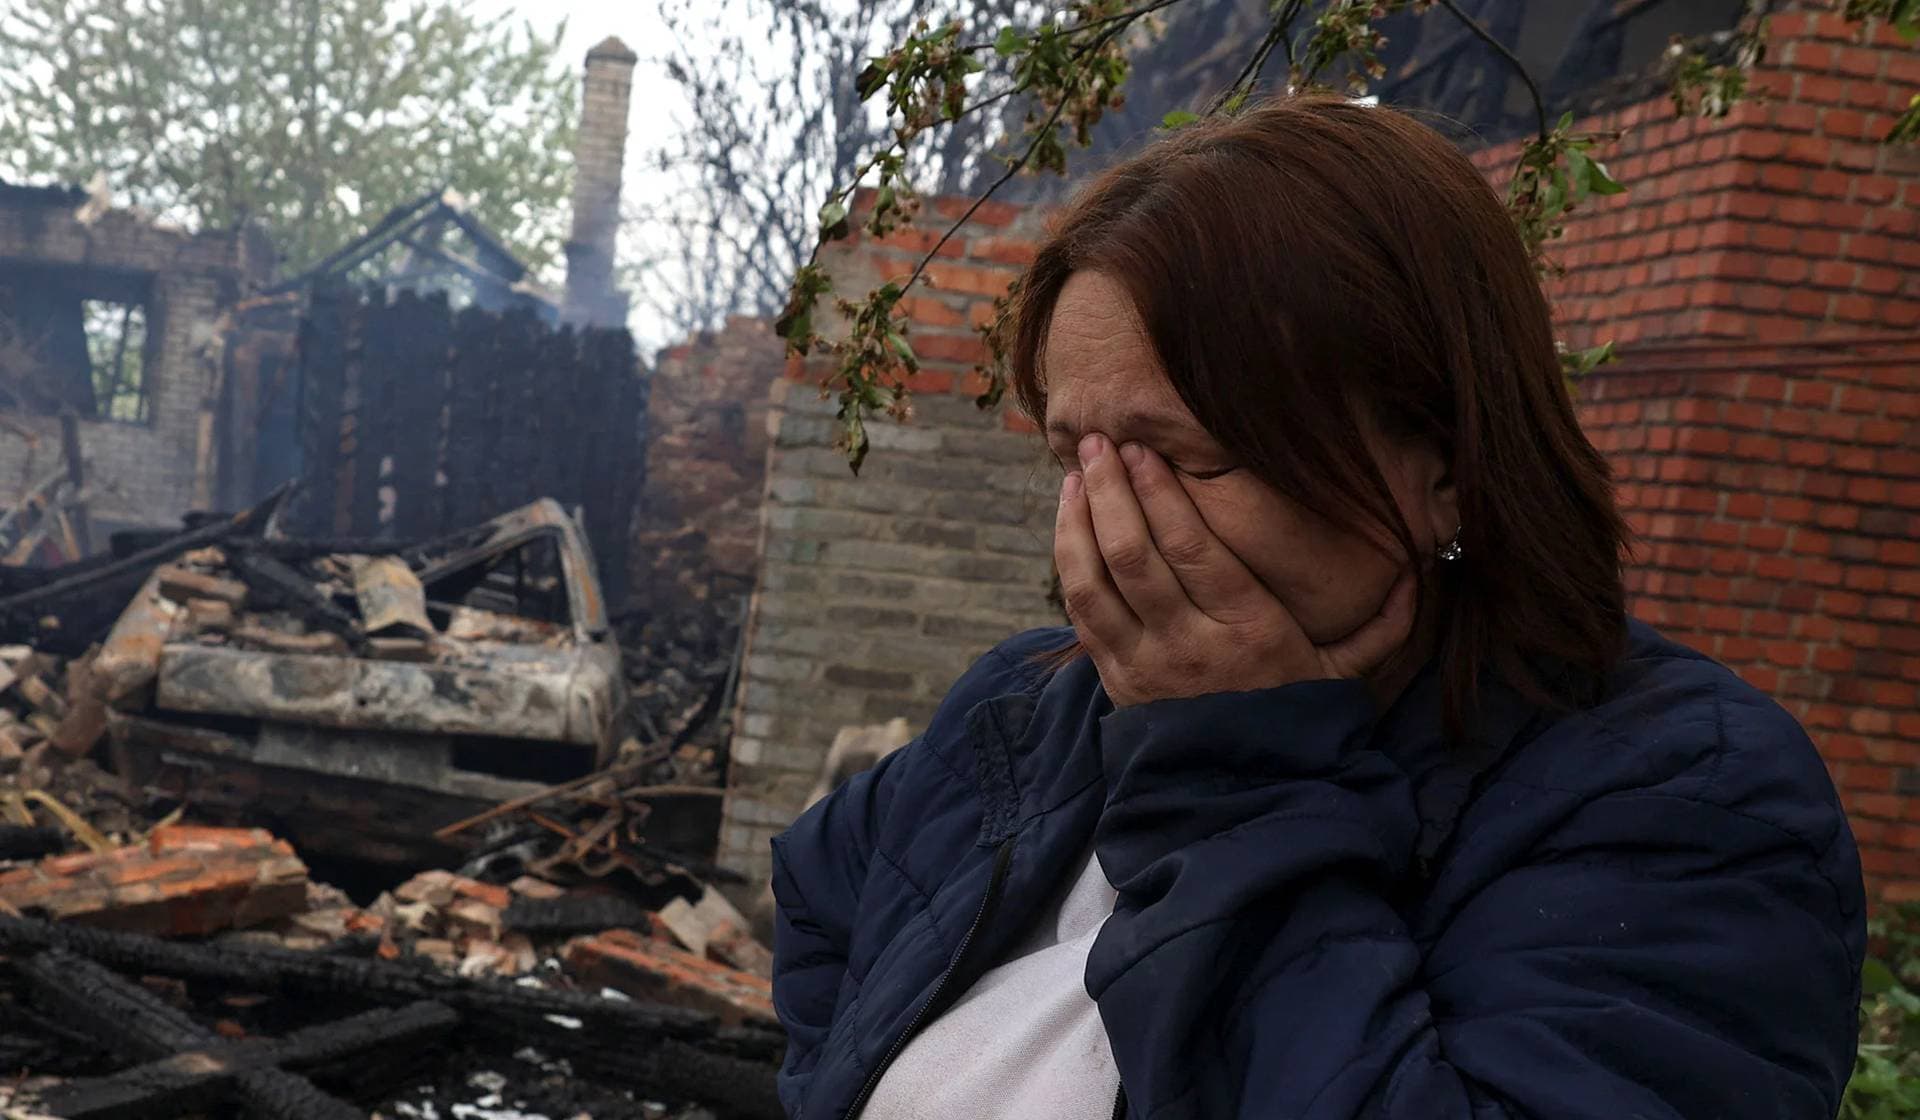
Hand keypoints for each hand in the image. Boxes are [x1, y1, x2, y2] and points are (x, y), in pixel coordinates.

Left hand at [1055, 433, 1415, 707]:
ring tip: (1078, 470)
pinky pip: (1080, 610)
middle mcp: (1191, 644)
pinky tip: (1068, 518)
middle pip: (1138, 554)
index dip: (1163, 495)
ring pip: (1099, 578)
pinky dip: (1069, 558)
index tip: (1145, 451)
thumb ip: (1381, 626)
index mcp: (1249, 631)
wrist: (1243, 794)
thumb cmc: (1291, 718)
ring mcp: (1146, 664)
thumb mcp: (1341, 676)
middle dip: (1114, 490)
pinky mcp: (1114, 678)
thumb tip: (1420, 576)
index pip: (1194, 550)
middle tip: (1100, 442)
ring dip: (1082, 517)